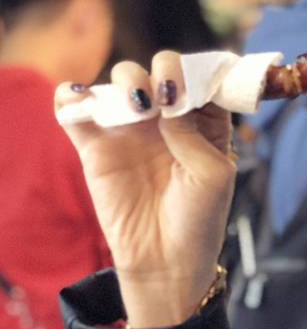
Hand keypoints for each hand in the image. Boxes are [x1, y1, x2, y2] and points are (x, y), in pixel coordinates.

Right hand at [57, 52, 236, 328]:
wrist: (165, 258)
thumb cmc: (199, 217)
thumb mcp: (213, 174)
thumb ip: (194, 135)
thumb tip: (167, 101)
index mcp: (204, 122)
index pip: (201, 79)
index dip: (198, 74)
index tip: (195, 87)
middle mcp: (168, 118)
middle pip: (161, 70)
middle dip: (165, 69)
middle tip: (166, 97)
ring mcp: (131, 129)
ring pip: (121, 81)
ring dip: (128, 79)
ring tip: (138, 104)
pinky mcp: (96, 147)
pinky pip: (76, 112)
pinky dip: (71, 97)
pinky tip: (78, 96)